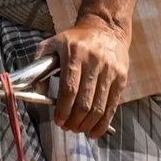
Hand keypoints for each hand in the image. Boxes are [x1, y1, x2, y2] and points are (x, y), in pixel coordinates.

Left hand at [40, 14, 131, 137]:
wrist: (105, 28)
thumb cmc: (74, 40)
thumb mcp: (52, 44)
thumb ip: (39, 66)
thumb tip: (38, 92)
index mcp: (74, 52)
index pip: (69, 89)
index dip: (63, 110)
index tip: (58, 121)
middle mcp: (94, 61)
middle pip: (84, 102)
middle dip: (74, 121)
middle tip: (67, 128)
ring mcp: (110, 70)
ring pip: (98, 107)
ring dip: (87, 125)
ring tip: (78, 129)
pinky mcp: (121, 77)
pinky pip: (112, 106)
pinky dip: (103, 123)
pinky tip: (94, 131)